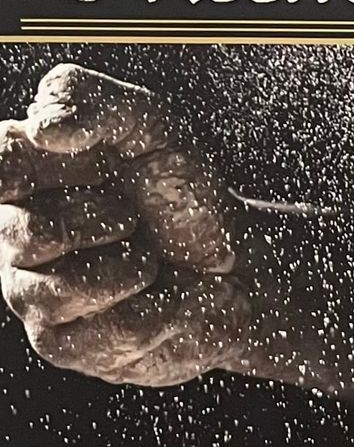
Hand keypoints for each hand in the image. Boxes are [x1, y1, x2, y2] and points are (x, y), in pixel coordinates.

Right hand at [0, 64, 353, 389]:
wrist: (239, 267)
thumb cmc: (184, 195)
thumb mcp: (152, 128)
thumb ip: (90, 100)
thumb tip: (44, 127)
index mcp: (21, 176)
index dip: (26, 172)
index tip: (78, 163)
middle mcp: (13, 237)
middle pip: (23, 236)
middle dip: (102, 224)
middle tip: (134, 219)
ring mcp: (35, 297)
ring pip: (59, 294)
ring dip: (132, 272)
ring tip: (154, 262)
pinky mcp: (71, 346)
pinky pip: (110, 334)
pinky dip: (162, 312)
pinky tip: (171, 298)